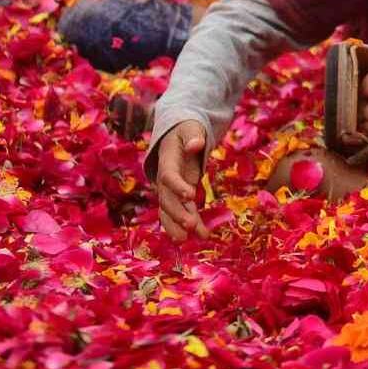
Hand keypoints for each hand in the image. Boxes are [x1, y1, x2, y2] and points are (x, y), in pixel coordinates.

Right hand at [155, 120, 208, 240]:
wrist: (175, 136)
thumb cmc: (185, 131)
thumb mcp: (189, 128)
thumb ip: (192, 136)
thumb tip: (196, 143)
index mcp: (167, 160)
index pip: (168, 176)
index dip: (177, 186)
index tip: (191, 195)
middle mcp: (165, 179)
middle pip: (166, 199)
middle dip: (176, 213)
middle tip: (189, 225)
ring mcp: (170, 190)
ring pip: (169, 211)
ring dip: (177, 225)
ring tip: (186, 240)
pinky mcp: (179, 197)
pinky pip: (182, 213)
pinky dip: (192, 224)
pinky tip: (202, 235)